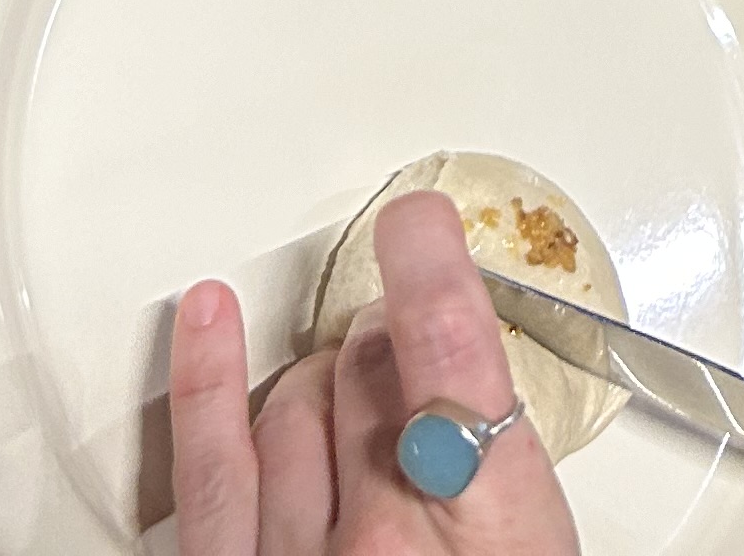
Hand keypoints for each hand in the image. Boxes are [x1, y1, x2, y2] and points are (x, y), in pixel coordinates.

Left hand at [170, 193, 581, 555]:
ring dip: (323, 375)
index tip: (418, 222)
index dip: (427, 266)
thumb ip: (506, 468)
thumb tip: (481, 399)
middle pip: (369, 366)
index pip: (449, 349)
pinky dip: (207, 380)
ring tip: (350, 393)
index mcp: (485, 529)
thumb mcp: (536, 552)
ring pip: (293, 403)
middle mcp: (380, 541)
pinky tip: (207, 320)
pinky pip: (207, 466)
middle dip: (390, 344)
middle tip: (412, 363)